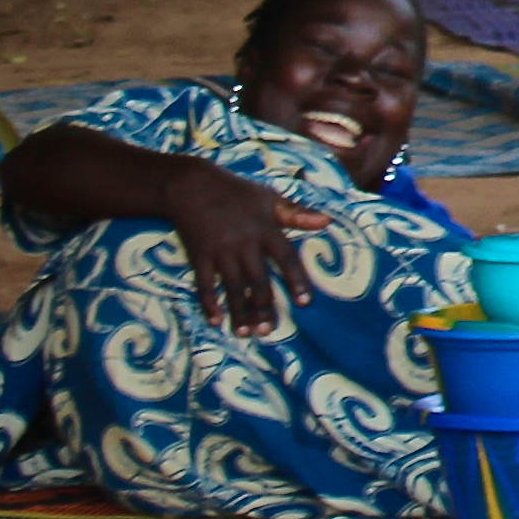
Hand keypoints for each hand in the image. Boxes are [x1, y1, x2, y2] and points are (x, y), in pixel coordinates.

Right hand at [161, 164, 311, 335]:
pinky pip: (205, 283)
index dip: (296, 280)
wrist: (191, 185)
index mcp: (266, 228)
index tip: (305, 303)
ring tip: (246, 333)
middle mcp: (244, 242)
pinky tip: (216, 321)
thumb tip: (327, 221)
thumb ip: (296, 214)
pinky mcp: (199, 255)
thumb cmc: (236, 192)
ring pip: (233, 286)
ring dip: (240, 311)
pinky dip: (210, 303)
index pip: (286, 258)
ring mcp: (220, 250)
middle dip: (264, 306)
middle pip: (258, 279)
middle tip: (270, 330)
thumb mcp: (269, 198)